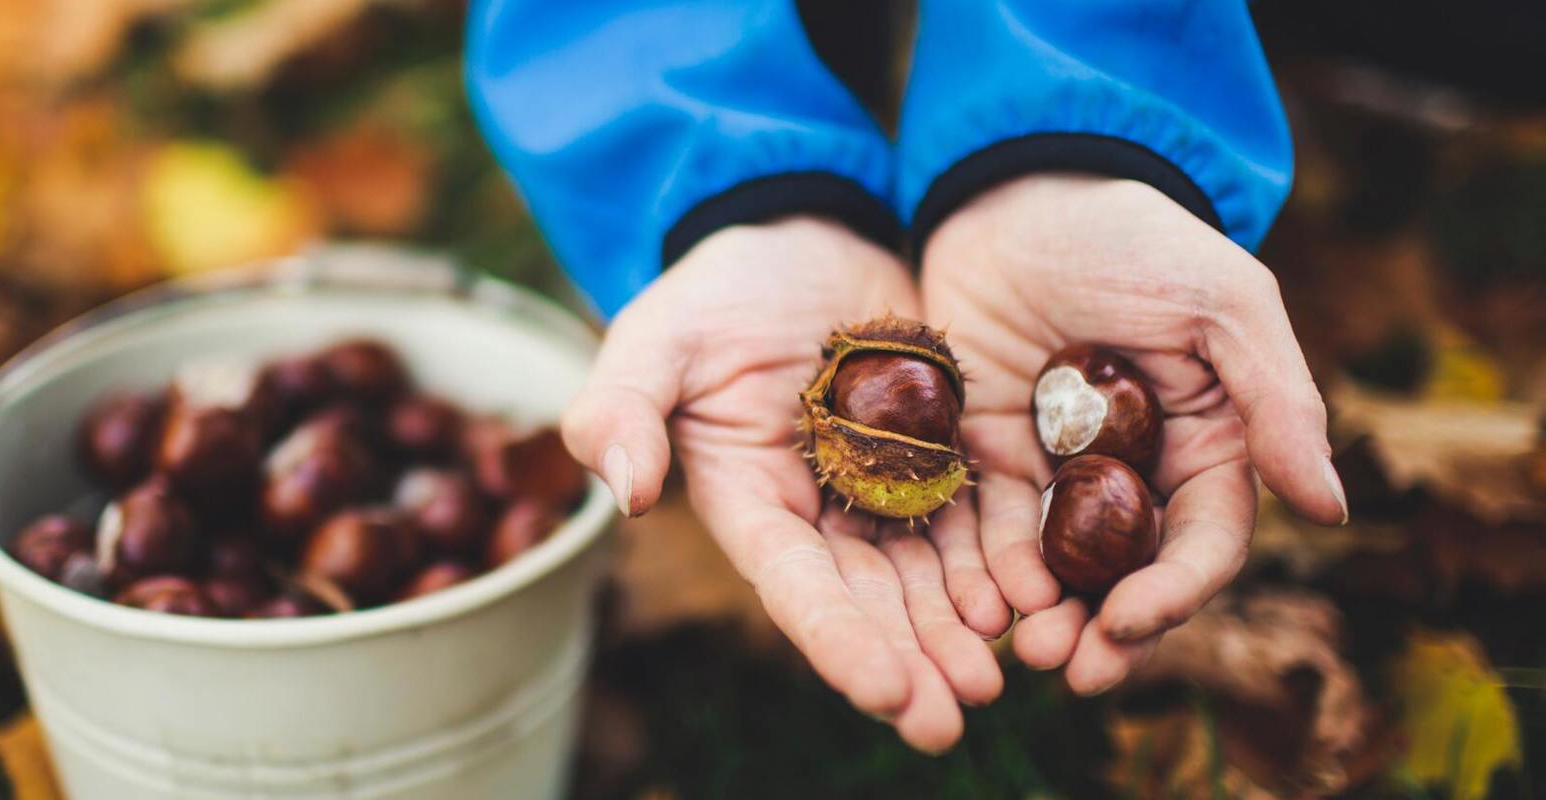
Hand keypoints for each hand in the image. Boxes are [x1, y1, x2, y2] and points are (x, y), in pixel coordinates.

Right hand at [564, 217, 1000, 751]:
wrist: (802, 233)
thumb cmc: (715, 290)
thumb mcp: (656, 337)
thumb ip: (622, 408)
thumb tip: (625, 492)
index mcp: (752, 502)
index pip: (795, 585)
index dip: (839, 641)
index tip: (887, 693)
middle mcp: (822, 514)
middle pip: (871, 601)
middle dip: (912, 661)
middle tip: (958, 716)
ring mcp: (887, 488)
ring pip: (931, 574)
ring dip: (962, 630)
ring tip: (1005, 674)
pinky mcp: (943, 455)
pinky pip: (979, 516)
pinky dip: (1005, 560)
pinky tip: (1038, 597)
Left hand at [917, 175, 1348, 694]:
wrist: (1015, 190)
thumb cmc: (1132, 236)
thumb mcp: (1219, 303)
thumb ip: (1277, 401)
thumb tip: (1330, 509)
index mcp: (1208, 443)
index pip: (1203, 541)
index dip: (1174, 592)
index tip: (1129, 622)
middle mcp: (1137, 471)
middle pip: (1128, 574)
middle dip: (1105, 630)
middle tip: (1069, 672)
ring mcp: (1058, 467)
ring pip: (1057, 567)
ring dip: (1043, 616)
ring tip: (1019, 653)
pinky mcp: (988, 454)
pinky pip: (988, 527)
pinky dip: (984, 572)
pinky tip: (972, 605)